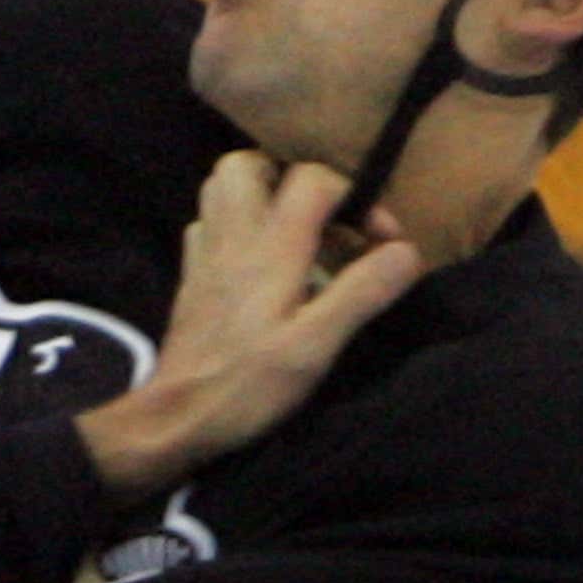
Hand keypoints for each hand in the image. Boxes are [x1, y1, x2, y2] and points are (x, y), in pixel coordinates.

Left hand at [75, 153, 420, 501]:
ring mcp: (204, 256)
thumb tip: (407, 250)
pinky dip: (238, 228)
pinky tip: (261, 262)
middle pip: (247, 166)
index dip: (357, 196)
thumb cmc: (248, 384)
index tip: (383, 238)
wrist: (175, 417)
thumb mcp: (316, 345)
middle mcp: (231, 238)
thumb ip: (361, 292)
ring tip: (299, 233)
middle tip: (327, 218)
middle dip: (292, 178)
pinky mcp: (191, 279)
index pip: (311, 180)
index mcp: (268, 248)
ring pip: (220, 190)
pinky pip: (209, 227)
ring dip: (262, 197)